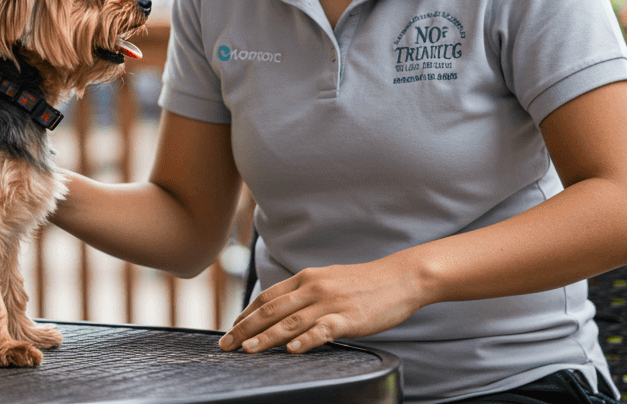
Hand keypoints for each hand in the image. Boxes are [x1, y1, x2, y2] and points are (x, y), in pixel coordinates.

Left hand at [218, 256, 424, 354]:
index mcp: (306, 278)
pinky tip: (291, 350)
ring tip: (247, 349)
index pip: (267, 296)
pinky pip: (322, 330)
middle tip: (225, 344)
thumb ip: (306, 292)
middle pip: (270, 309)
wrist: (401, 277)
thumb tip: (284, 307)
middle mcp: (313, 288)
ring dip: (265, 336)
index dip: (246, 313)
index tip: (231, 327)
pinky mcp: (348, 318)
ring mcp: (329, 303)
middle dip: (245, 327)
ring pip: (290, 321)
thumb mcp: (329, 280)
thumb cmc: (365, 282)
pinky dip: (305, 340)